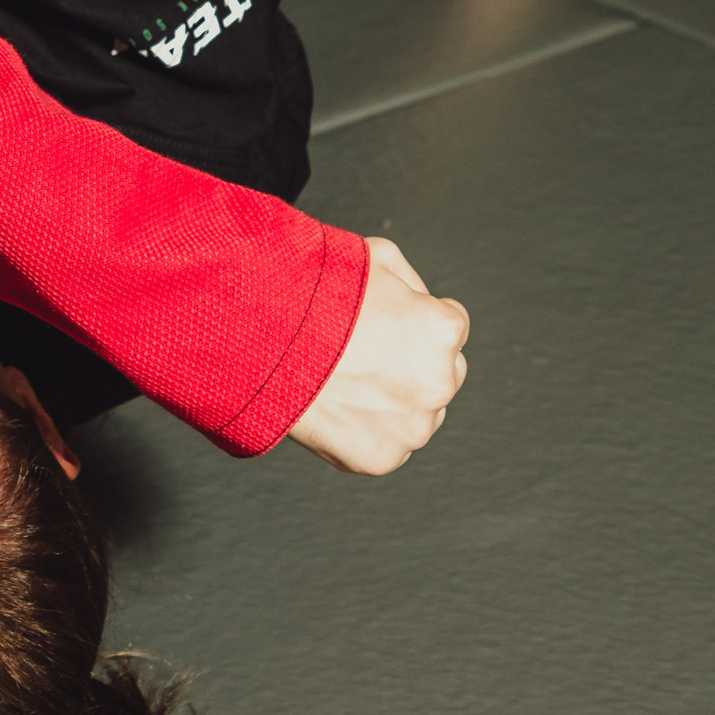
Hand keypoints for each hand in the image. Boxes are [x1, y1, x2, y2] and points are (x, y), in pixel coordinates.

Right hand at [287, 238, 468, 474]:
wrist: (261, 340)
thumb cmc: (313, 293)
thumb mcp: (374, 256)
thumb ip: (410, 282)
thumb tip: (418, 301)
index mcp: (443, 329)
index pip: (453, 326)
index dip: (415, 320)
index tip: (386, 321)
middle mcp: (440, 382)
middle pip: (444, 374)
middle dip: (415, 364)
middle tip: (367, 352)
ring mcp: (412, 427)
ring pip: (418, 414)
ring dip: (395, 401)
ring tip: (347, 380)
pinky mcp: (382, 458)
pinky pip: (386, 445)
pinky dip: (367, 431)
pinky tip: (339, 405)